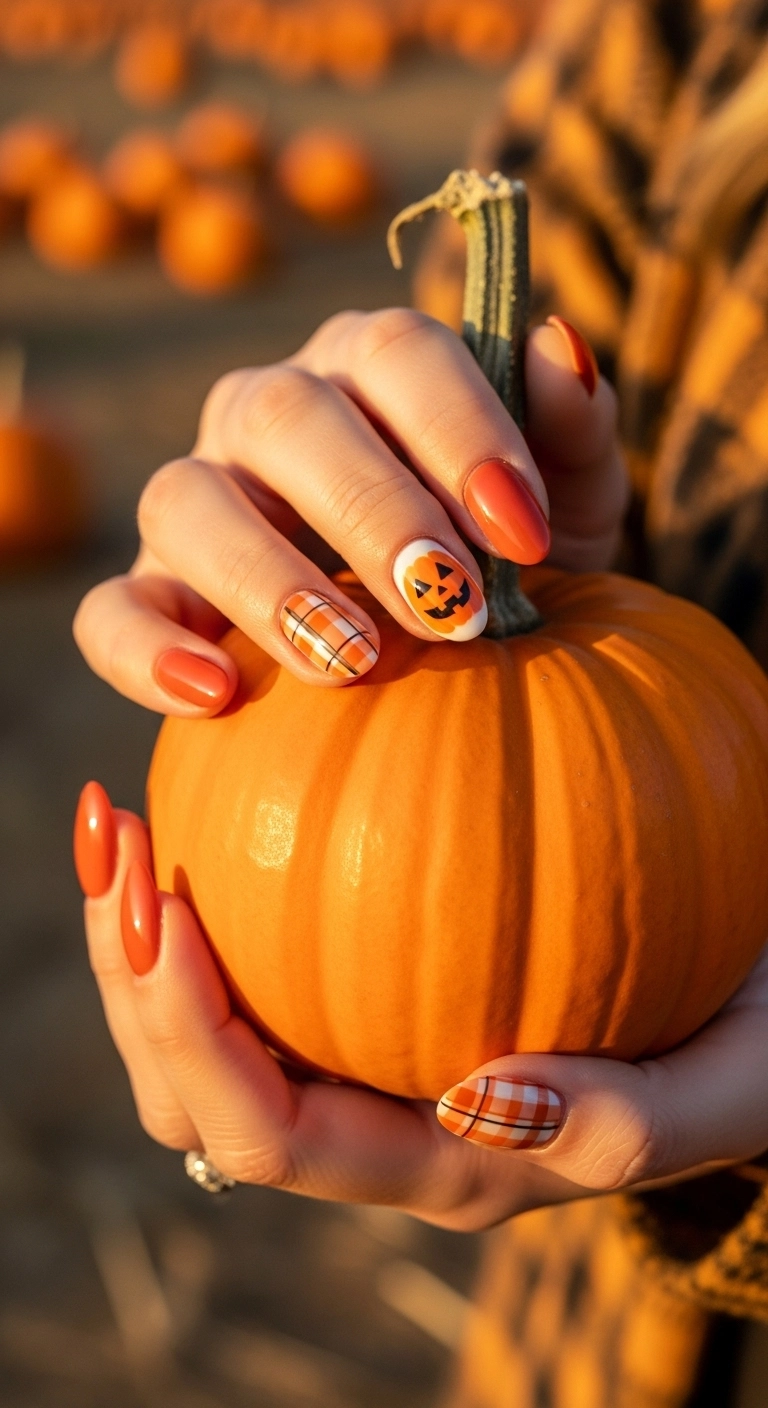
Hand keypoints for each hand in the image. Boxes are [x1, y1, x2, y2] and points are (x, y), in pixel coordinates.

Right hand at [73, 310, 627, 715]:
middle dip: (372, 511)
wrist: (449, 643)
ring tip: (353, 661)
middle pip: (287, 417)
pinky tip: (212, 695)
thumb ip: (571, 431)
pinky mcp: (155, 589)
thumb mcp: (565, 503)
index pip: (399, 352)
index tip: (524, 534)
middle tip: (449, 608)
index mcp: (369, 367)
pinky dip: (147, 649)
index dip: (461, 432)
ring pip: (187, 500)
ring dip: (268, 579)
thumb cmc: (509, 558)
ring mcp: (200, 497)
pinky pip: (111, 608)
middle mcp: (269, 411)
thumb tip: (558, 345)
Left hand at [76, 783, 767, 1230]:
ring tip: (121, 812)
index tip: (164, 909)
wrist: (754, 979)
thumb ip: (628, 1124)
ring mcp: (366, 1041)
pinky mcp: (376, 969)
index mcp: (438, 1164)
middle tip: (115, 837)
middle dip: (130, 977)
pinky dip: (214, 871)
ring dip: (143, 926)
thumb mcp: (727, 1086)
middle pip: (193, 1090)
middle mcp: (380, 1114)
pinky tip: (210, 768)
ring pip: (206, 1018)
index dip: (186, 1039)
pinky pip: (262, 938)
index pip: (265, 1137)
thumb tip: (489, 1101)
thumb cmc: (745, 1038)